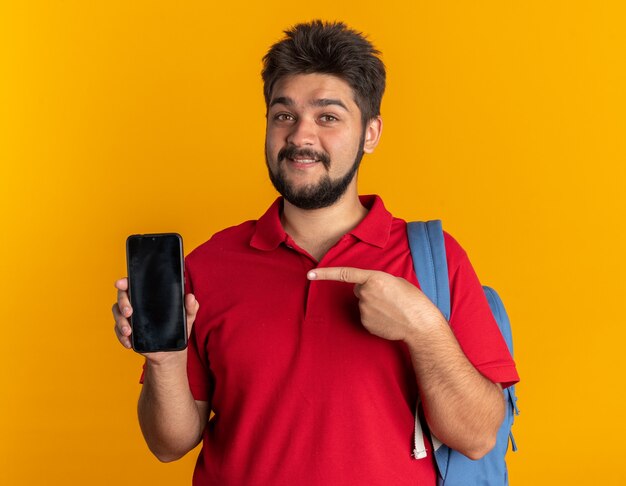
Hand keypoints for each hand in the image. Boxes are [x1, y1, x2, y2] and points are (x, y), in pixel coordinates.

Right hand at [112, 278, 198, 362]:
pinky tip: (129, 342)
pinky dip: (121, 337)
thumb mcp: (187, 317)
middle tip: (129, 312)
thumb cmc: (178, 328)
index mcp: (149, 295)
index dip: (125, 282)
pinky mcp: (127, 332)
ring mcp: (130, 318)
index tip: (121, 283)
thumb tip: (190, 297)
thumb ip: (191, 307)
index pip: (134, 284)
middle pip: (122, 297)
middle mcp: (136, 304)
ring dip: (120, 322)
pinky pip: (118, 332)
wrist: (171, 351)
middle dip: (123, 303)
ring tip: (129, 331)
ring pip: (117, 314)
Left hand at [308, 267, 440, 340]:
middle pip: (358, 289)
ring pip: (363, 303)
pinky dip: (374, 316)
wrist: (420, 324)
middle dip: (368, 291)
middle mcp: (365, 293)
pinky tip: (388, 319)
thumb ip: (377, 281)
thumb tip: (365, 289)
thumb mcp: (396, 282)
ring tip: (391, 309)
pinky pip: (366, 316)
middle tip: (388, 297)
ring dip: (373, 304)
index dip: (325, 273)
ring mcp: (364, 309)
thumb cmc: (412, 300)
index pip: (345, 274)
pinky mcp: (365, 323)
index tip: (310, 274)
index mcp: (374, 278)